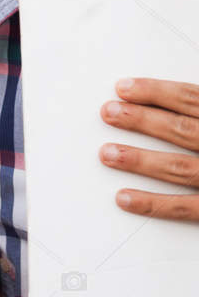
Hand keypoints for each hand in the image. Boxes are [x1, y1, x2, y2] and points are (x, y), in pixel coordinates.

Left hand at [99, 78, 198, 220]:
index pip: (191, 99)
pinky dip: (153, 204)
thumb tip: (167, 96)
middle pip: (182, 130)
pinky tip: (123, 197)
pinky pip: (185, 208)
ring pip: (180, 167)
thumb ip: (197, 111)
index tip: (123, 88)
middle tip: (107, 113)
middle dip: (142, 120)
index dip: (155, 92)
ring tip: (106, 153)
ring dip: (140, 159)